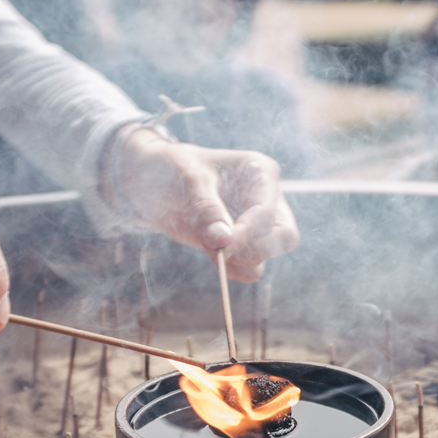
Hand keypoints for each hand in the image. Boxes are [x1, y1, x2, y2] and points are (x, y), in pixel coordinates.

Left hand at [112, 129, 299, 281]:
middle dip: (254, 250)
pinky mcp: (240, 245)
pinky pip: (250, 269)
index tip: (220, 245)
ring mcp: (255, 224)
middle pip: (284, 237)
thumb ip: (206, 207)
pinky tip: (208, 253)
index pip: (267, 212)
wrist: (152, 180)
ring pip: (267, 256)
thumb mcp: (187, 179)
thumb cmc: (173, 168)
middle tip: (221, 252)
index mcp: (260, 172)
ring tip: (206, 245)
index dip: (247, 233)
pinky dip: (231, 270)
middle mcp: (266, 199)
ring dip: (238, 261)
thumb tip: (224, 240)